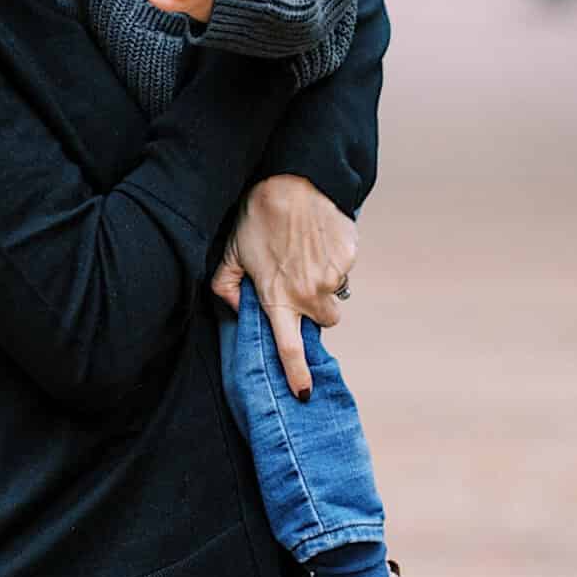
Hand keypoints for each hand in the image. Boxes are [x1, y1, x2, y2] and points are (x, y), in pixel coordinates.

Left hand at [213, 174, 357, 399]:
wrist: (294, 182)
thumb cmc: (257, 217)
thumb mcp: (230, 253)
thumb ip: (226, 288)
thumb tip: (239, 309)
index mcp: (278, 299)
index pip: (289, 349)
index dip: (297, 375)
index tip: (305, 395)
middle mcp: (309, 294)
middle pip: (326, 321)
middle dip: (317, 309)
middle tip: (301, 283)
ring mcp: (333, 276)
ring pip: (336, 293)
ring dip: (325, 282)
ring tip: (307, 253)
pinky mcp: (350, 257)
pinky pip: (345, 268)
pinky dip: (335, 259)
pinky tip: (318, 238)